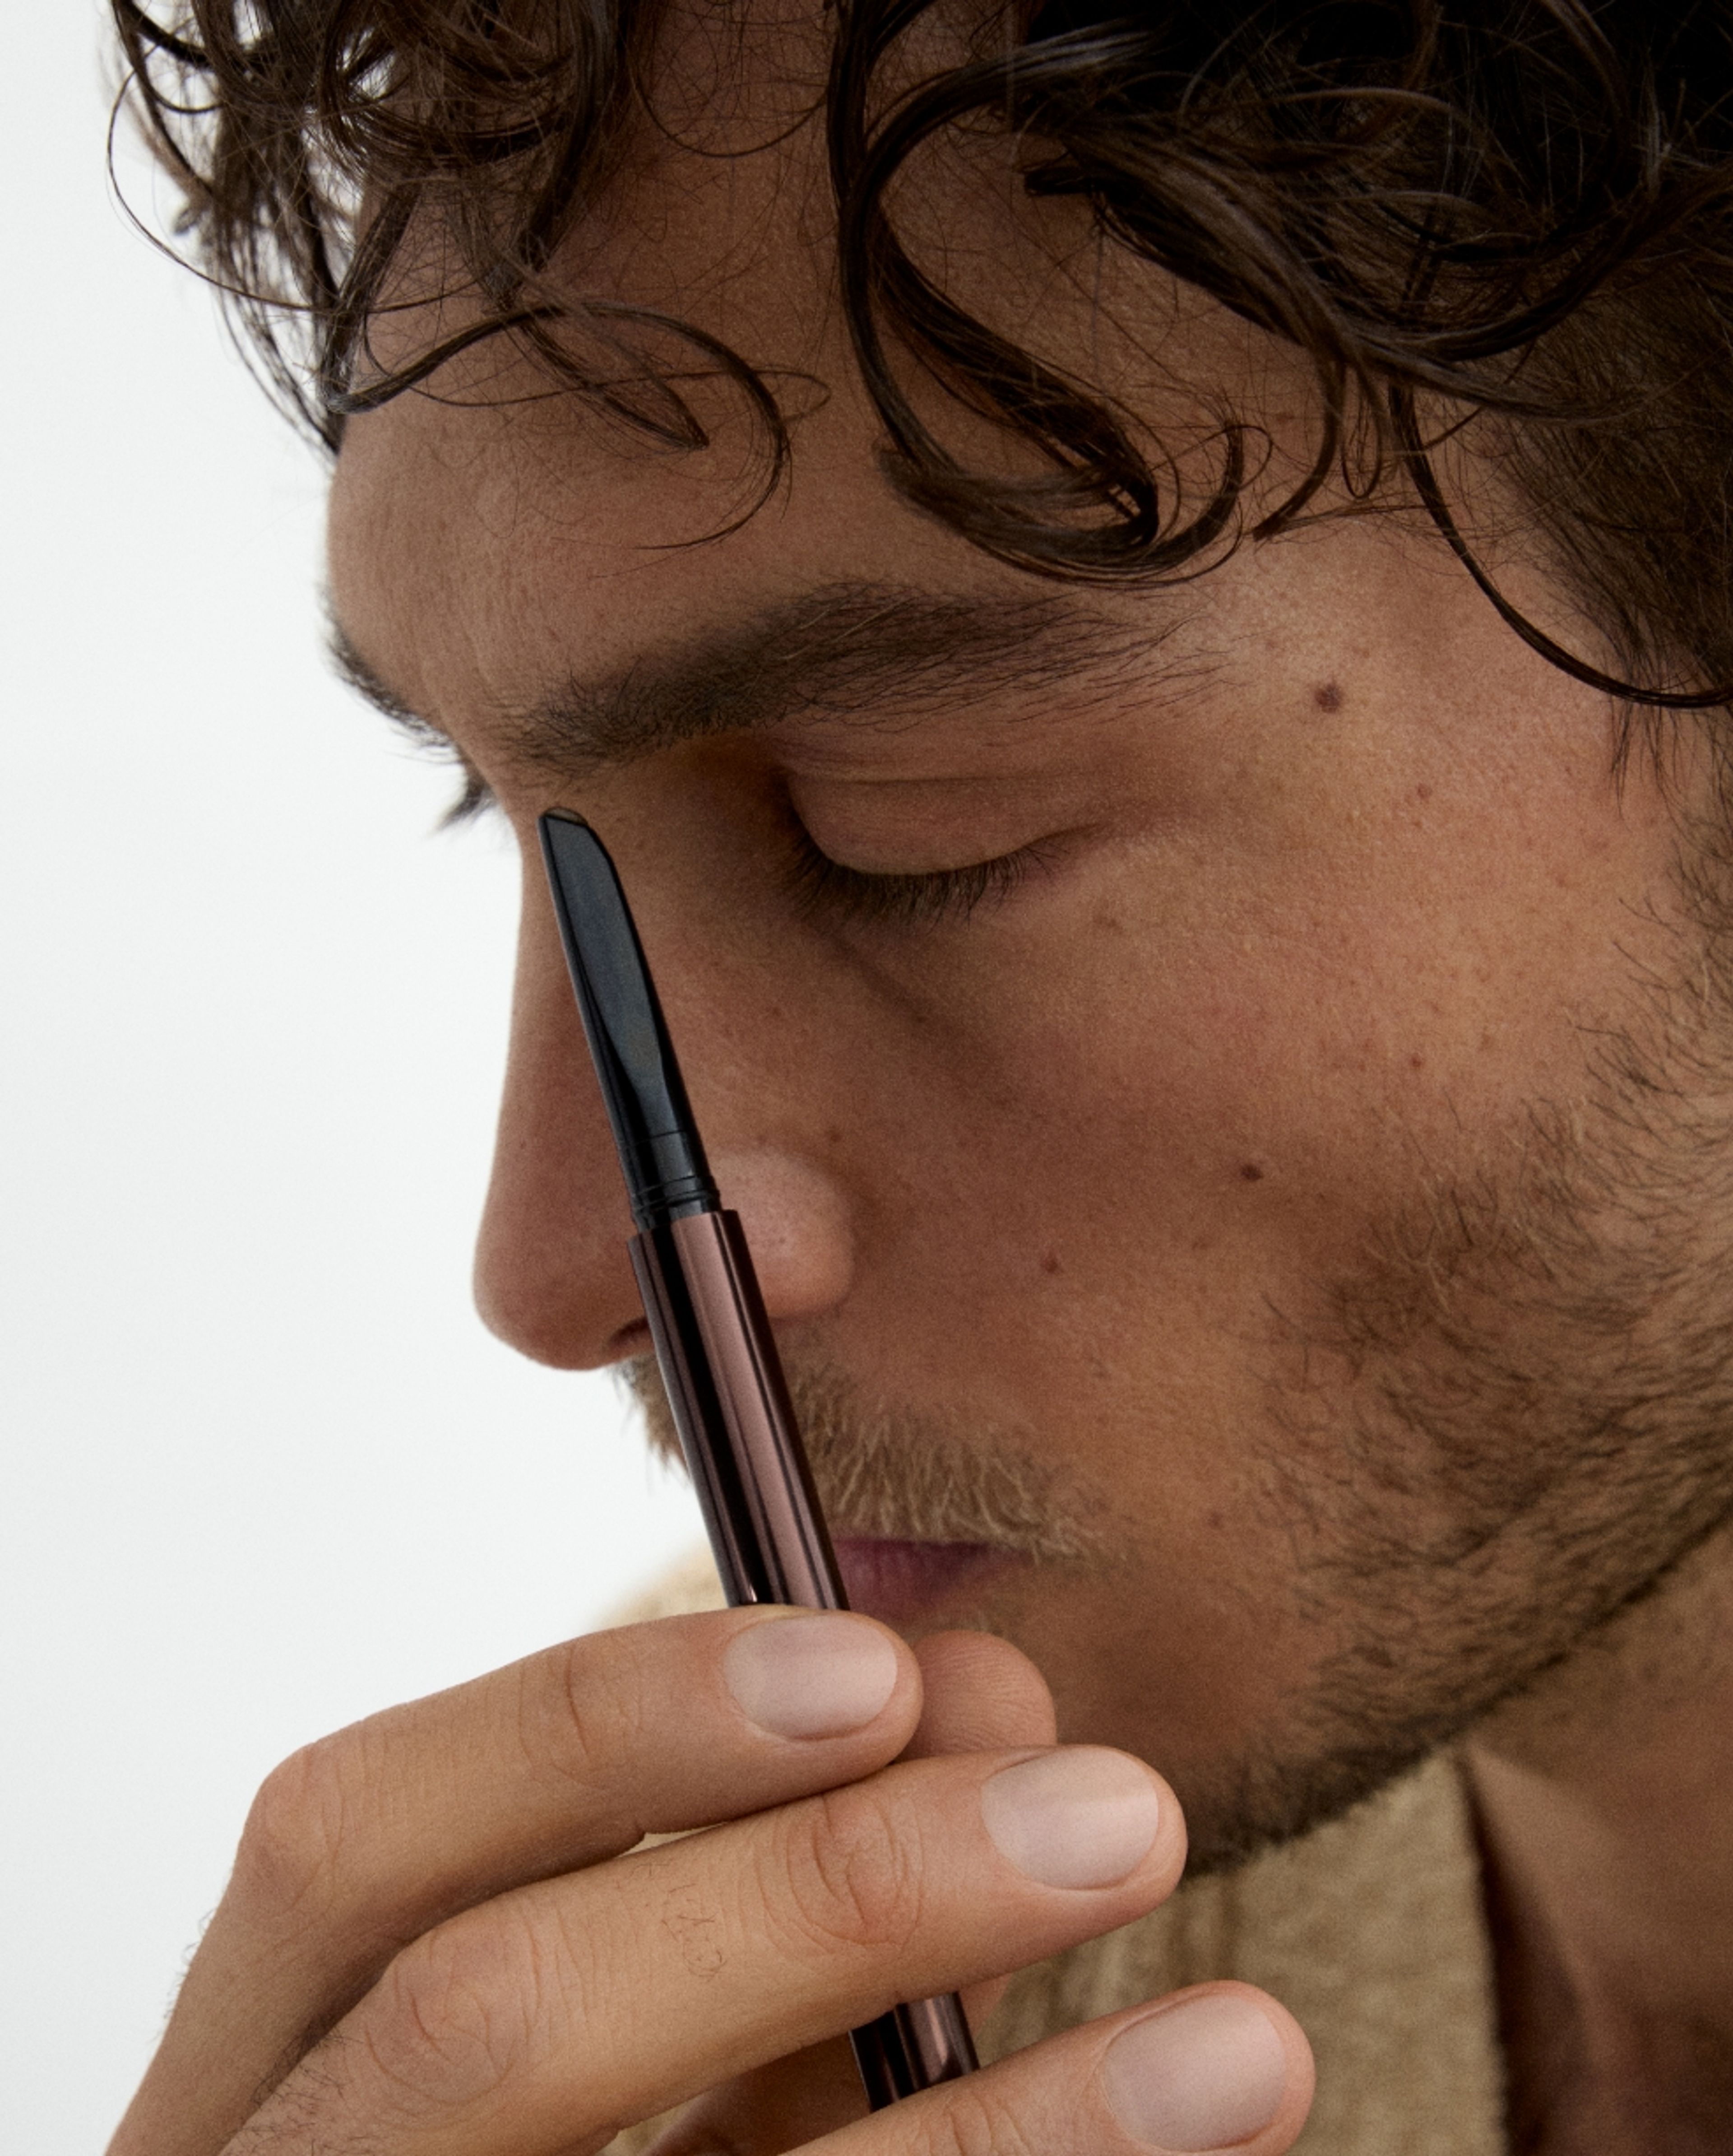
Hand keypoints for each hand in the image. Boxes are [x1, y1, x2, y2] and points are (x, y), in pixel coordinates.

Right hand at [107, 1609, 1312, 2155]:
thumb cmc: (568, 2144)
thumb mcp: (615, 2024)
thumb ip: (746, 1888)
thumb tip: (987, 1699)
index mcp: (262, 2064)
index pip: (356, 1841)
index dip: (608, 1726)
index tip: (883, 1662)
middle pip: (495, 2022)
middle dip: (821, 1895)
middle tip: (1121, 1808)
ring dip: (995, 2136)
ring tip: (1242, 2048)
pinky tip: (1178, 2152)